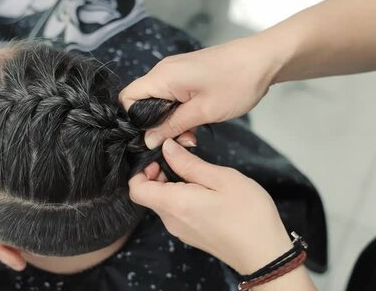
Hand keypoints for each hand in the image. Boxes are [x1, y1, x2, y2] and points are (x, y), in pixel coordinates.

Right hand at [120, 36, 284, 147]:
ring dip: (170, 121)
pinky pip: (171, 96)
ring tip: (192, 134)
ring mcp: (174, 72)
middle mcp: (163, 72)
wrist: (265, 59)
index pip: (127, 98)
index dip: (132, 120)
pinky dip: (179, 112)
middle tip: (178, 139)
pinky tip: (196, 123)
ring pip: (158, 102)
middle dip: (155, 125)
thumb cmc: (237, 82)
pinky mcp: (185, 75)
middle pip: (141, 101)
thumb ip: (172, 126)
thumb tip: (148, 140)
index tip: (150, 137)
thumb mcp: (204, 111)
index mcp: (162, 76)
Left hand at [129, 139, 292, 274]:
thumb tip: (166, 147)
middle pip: (149, 194)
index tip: (161, 159)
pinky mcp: (190, 234)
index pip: (136, 189)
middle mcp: (171, 220)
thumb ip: (189, 163)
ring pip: (163, 202)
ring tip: (200, 176)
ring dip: (173, 185)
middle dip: (160, 174)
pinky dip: (182, 198)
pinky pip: (176, 212)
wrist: (266, 254)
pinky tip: (206, 193)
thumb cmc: (249, 215)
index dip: (141, 171)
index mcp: (175, 204)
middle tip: (186, 162)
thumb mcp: (222, 179)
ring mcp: (180, 230)